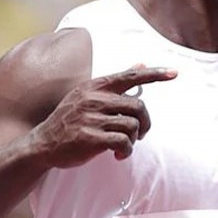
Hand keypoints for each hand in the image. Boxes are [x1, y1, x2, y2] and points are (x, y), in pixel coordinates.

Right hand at [31, 65, 176, 166]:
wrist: (42, 144)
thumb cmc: (70, 120)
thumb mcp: (88, 94)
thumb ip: (115, 82)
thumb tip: (141, 63)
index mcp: (95, 86)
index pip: (130, 76)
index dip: (155, 74)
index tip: (174, 73)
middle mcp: (94, 98)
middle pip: (138, 106)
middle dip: (145, 122)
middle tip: (140, 134)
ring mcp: (91, 117)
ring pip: (132, 125)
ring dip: (134, 139)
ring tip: (124, 145)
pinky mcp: (89, 137)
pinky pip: (122, 142)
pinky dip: (126, 150)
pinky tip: (119, 154)